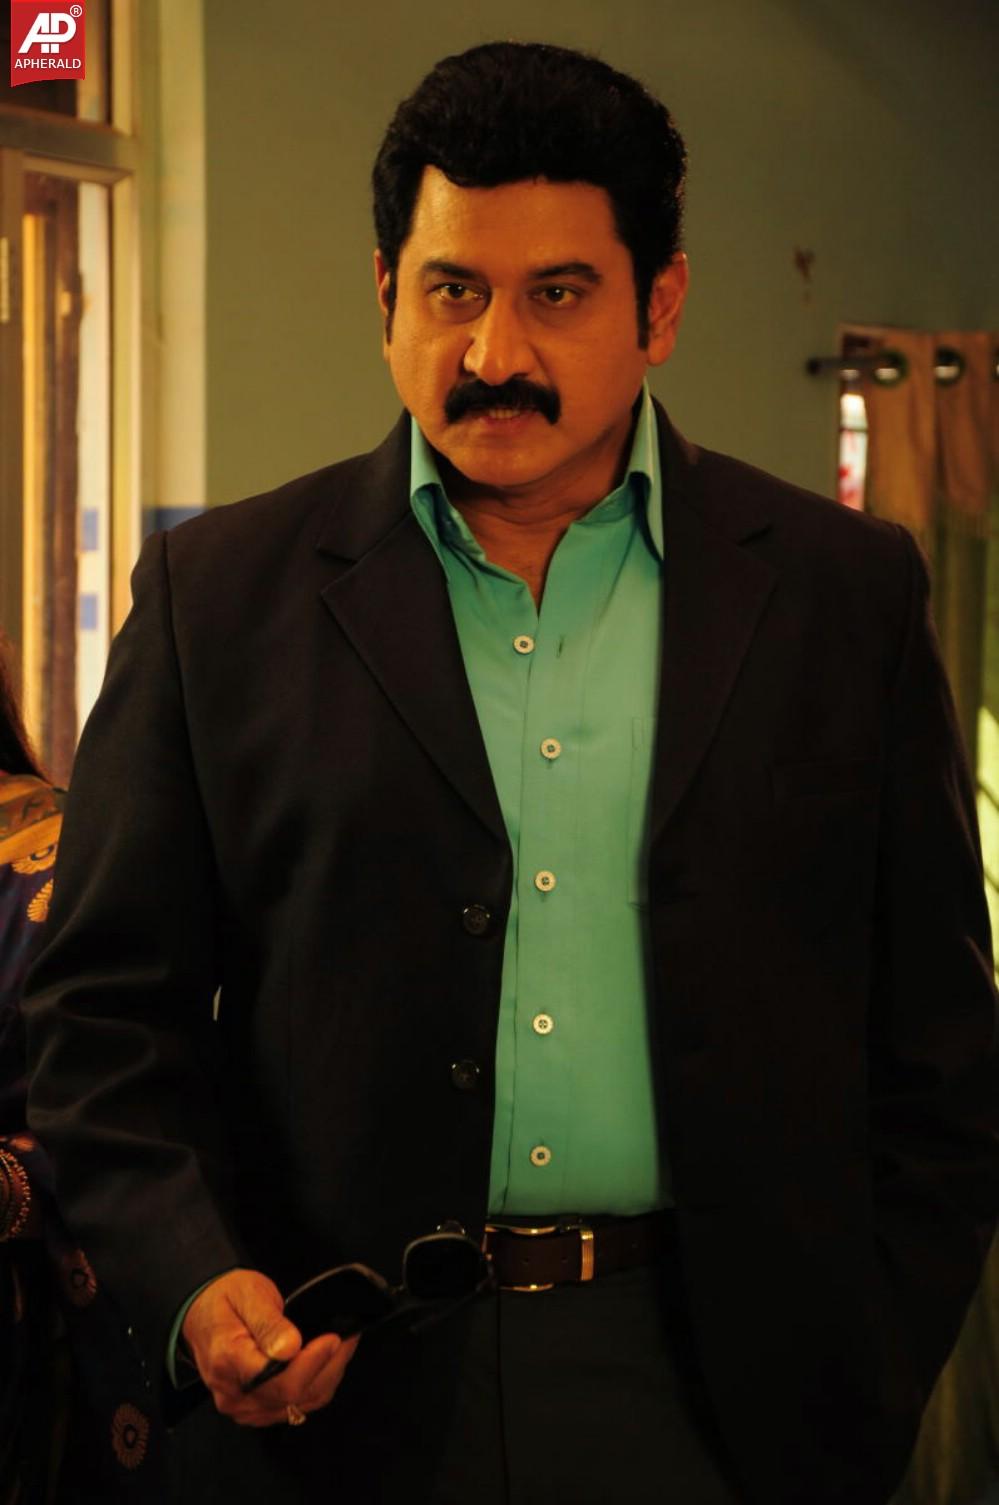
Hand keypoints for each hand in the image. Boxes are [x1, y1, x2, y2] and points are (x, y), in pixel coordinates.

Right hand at [182, 1267, 359, 1426]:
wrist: (203, 1314)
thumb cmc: (226, 1299)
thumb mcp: (247, 1294)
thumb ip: (268, 1322)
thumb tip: (291, 1347)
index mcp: (228, 1361)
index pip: (278, 1380)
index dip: (312, 1363)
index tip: (334, 1338)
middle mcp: (234, 1394)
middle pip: (293, 1396)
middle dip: (328, 1366)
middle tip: (348, 1335)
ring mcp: (244, 1408)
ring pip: (299, 1405)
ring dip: (327, 1376)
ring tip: (344, 1344)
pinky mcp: (256, 1410)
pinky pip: (295, 1407)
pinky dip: (317, 1384)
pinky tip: (328, 1361)